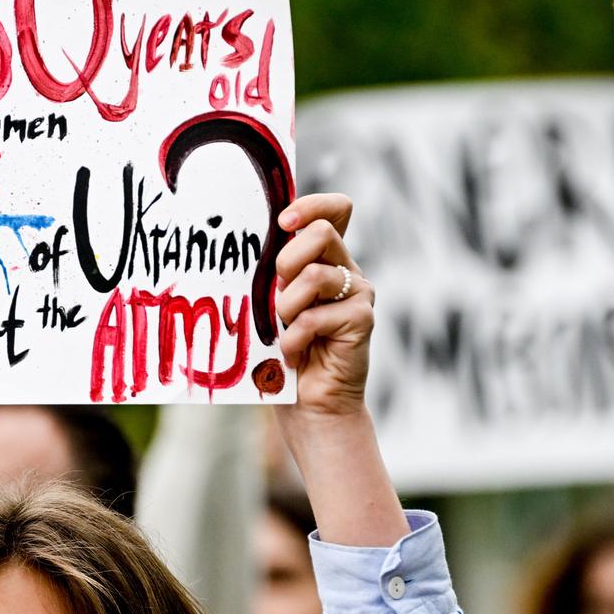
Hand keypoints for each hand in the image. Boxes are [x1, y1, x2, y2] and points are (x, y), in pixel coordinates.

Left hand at [272, 192, 372, 421]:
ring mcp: (359, 295)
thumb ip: (273, 275)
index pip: (336, 210)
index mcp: (326, 260)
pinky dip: (293, 340)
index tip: (283, 223)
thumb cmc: (284, 355)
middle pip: (321, 232)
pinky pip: (314, 316)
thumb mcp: (272, 306)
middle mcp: (347, 271)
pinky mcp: (362, 320)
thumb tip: (251, 242)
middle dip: (286, 260)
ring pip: (314, 275)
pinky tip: (294, 356)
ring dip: (285, 309)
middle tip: (277, 296)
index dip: (311, 206)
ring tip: (284, 333)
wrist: (311, 407)